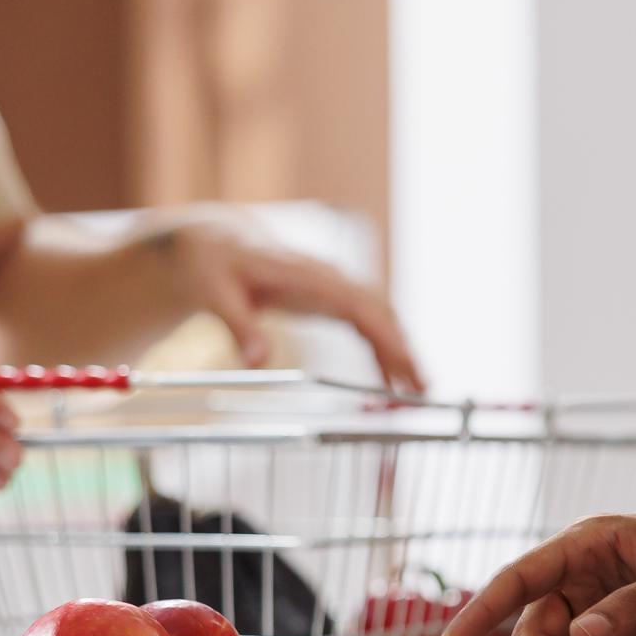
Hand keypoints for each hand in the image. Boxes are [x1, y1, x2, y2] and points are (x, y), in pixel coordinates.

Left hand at [167, 223, 424, 394]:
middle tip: (421, 390)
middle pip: (380, 312)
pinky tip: (389, 381)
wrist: (215, 242)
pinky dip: (382, 351)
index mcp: (306, 273)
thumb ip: (238, 326)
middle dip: (403, 349)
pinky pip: (366, 325)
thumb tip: (257, 362)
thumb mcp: (215, 294)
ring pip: (379, 319)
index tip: (405, 363)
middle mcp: (328, 278)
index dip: (385, 334)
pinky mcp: (330, 301)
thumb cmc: (213, 265)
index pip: (358, 304)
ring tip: (415, 393)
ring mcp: (333, 288)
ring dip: (399, 353)